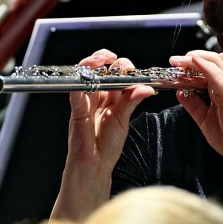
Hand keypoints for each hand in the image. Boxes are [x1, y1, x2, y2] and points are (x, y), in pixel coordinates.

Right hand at [64, 49, 154, 172]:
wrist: (95, 164)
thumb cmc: (108, 145)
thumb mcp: (124, 119)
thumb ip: (132, 101)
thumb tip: (147, 88)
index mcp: (111, 97)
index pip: (115, 73)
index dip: (122, 66)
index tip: (129, 67)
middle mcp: (98, 95)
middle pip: (99, 69)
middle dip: (106, 59)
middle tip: (116, 61)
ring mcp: (86, 100)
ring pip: (85, 73)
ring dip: (93, 62)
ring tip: (103, 59)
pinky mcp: (77, 109)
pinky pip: (76, 90)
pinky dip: (81, 80)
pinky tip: (90, 75)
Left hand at [169, 49, 222, 163]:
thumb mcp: (203, 120)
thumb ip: (193, 105)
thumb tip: (180, 93)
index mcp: (219, 91)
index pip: (206, 69)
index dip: (190, 65)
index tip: (175, 68)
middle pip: (211, 60)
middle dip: (190, 57)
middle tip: (174, 61)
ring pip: (214, 62)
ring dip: (194, 58)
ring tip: (179, 60)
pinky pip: (217, 75)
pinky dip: (205, 66)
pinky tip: (195, 61)